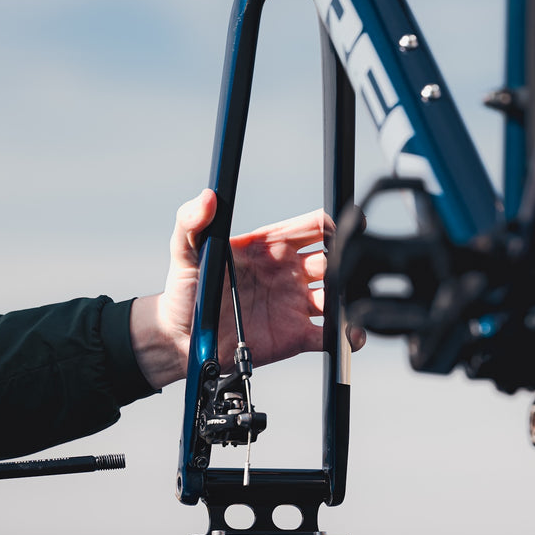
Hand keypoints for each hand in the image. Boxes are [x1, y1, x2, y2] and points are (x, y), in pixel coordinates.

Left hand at [131, 189, 366, 387]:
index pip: (314, 228)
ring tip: (353, 308)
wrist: (181, 337)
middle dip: (347, 264)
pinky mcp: (296, 336)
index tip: (342, 232)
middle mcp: (289, 273)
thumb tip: (208, 196)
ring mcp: (294, 304)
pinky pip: (330, 336)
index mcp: (271, 246)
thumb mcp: (185, 251)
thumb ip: (192, 221)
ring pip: (338, 298)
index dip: (333, 226)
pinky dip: (347, 336)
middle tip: (346, 274)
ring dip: (351, 301)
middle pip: (334, 261)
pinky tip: (352, 337)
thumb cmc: (185, 290)